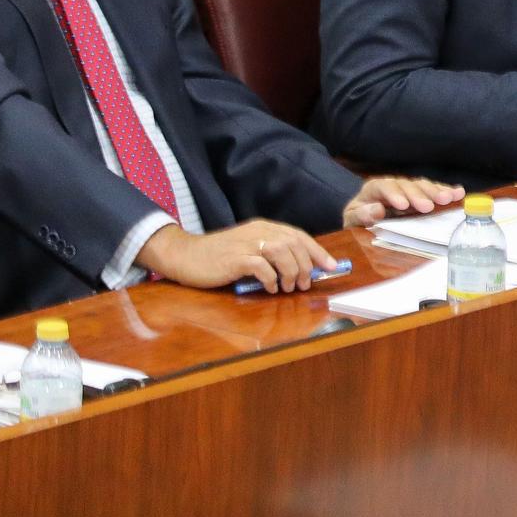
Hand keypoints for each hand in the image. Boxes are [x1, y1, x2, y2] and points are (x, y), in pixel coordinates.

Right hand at [136, 219, 335, 293]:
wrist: (185, 255)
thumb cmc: (218, 257)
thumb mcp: (248, 250)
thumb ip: (270, 256)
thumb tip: (299, 270)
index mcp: (263, 228)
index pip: (298, 235)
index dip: (317, 251)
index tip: (331, 266)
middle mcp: (258, 231)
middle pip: (293, 243)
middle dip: (306, 265)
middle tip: (305, 284)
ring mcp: (246, 243)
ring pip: (282, 252)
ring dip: (291, 272)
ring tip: (289, 288)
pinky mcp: (234, 258)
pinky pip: (261, 266)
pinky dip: (271, 278)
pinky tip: (270, 288)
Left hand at [342, 177, 463, 227]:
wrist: (362, 220)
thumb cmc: (356, 220)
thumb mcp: (351, 220)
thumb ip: (361, 215)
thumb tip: (377, 209)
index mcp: (373, 189)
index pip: (383, 186)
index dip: (394, 194)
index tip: (404, 205)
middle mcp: (392, 185)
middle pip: (407, 186)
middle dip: (419, 195)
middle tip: (430, 205)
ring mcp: (407, 189)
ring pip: (422, 186)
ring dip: (436, 191)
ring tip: (449, 198)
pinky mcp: (419, 196)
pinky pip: (432, 191)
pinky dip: (445, 191)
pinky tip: (458, 192)